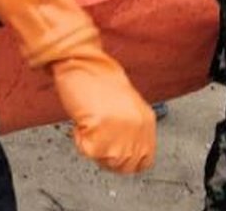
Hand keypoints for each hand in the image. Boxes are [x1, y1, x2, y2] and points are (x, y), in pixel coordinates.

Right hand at [51, 50, 155, 173]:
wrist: (82, 60)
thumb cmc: (98, 77)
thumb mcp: (127, 105)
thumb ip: (130, 128)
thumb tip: (122, 148)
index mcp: (146, 120)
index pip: (144, 160)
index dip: (125, 162)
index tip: (111, 154)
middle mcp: (138, 128)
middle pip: (124, 165)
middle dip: (106, 156)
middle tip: (95, 137)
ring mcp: (121, 131)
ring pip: (107, 161)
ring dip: (93, 147)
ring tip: (90, 124)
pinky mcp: (101, 130)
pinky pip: (88, 150)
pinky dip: (80, 139)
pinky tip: (81, 122)